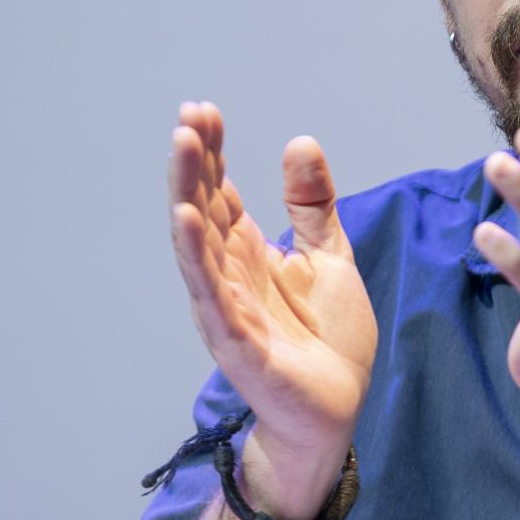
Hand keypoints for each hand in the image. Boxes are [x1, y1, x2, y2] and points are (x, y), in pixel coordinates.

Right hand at [169, 102, 377, 517]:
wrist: (337, 408)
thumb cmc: (328, 341)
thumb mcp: (329, 257)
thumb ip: (313, 206)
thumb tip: (300, 142)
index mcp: (249, 253)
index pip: (222, 193)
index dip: (212, 153)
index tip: (204, 110)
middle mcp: (229, 275)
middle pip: (204, 209)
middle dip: (195, 163)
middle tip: (189, 117)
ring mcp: (228, 307)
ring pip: (199, 244)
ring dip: (188, 195)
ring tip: (182, 149)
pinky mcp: (238, 340)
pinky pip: (212, 293)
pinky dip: (197, 257)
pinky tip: (188, 221)